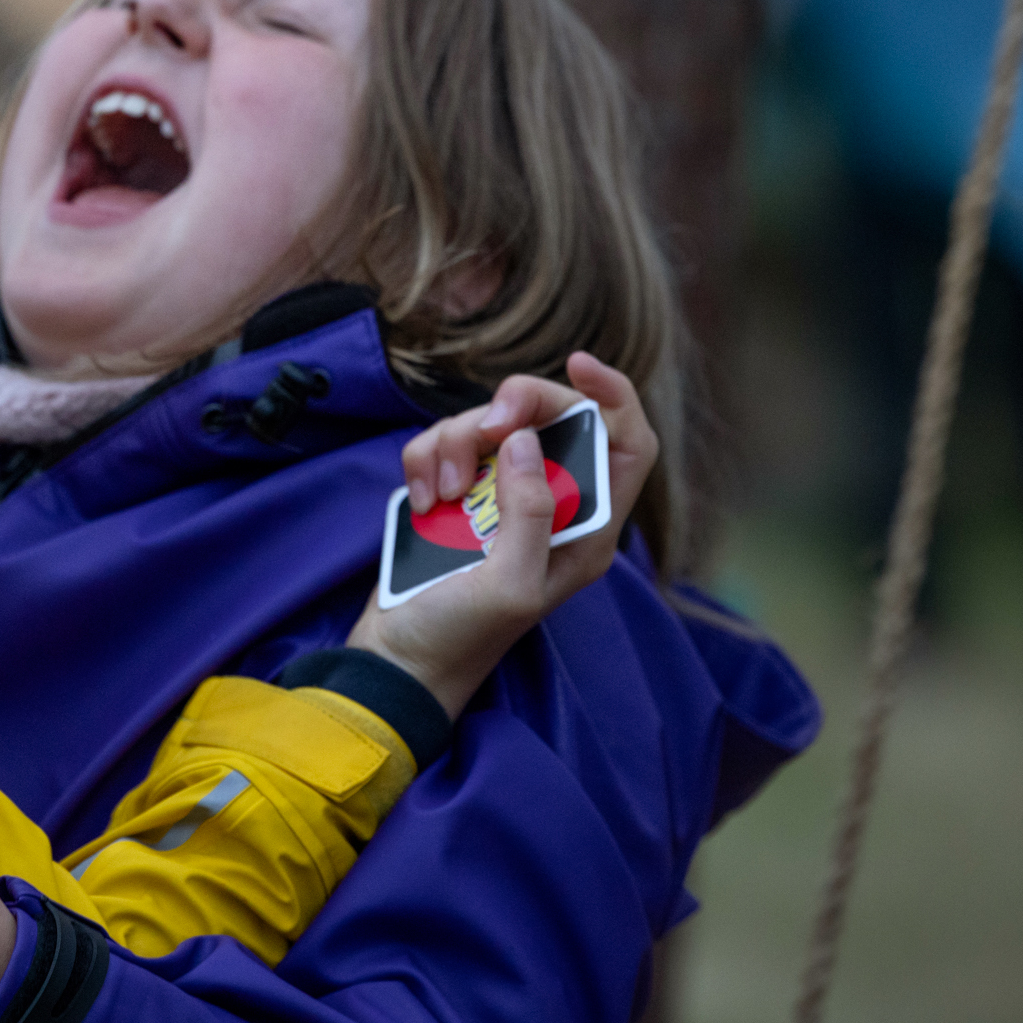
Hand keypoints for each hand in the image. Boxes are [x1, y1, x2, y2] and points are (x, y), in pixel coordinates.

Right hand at [347, 353, 659, 717]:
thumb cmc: (459, 637)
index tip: (576, 364)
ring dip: (456, 443)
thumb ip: (529, 510)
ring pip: (490, 425)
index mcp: (585, 529)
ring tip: (440, 496)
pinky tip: (423, 500)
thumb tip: (529, 441)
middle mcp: (550, 504)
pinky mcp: (455, 492)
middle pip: (552, 417)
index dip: (613, 395)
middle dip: (515, 410)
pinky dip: (427, 459)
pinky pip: (445, 443)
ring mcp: (499, 495)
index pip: (626, 443)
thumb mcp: (508, 583)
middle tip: (486, 431)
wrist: (395, 659)